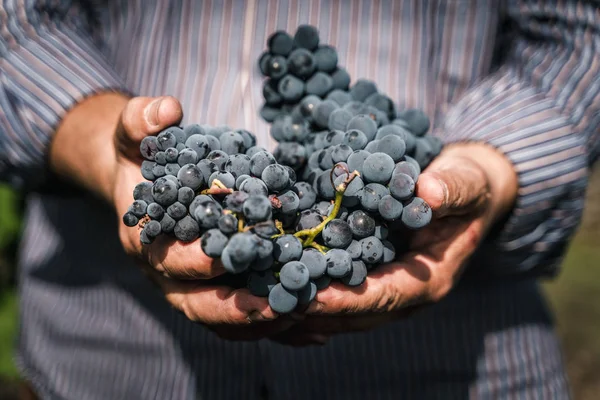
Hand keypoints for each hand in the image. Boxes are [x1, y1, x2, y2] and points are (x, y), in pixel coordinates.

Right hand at [49, 93, 288, 337]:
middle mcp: (166, 274)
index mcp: (146, 240)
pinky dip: (269, 326)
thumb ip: (141, 120)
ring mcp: (189, 289)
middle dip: (239, 308)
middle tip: (284, 302)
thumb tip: (167, 109)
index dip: (201, 259)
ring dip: (261, 321)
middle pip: (198, 303)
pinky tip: (309, 324)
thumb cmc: (142, 158)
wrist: (141, 182)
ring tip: (303, 312)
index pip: (172, 258)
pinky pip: (238, 322)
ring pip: (221, 319)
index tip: (240, 252)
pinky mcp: (212, 293)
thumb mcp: (134, 134)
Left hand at [274, 142, 517, 342]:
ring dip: (301, 306)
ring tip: (260, 298)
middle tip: (268, 301)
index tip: (308, 296)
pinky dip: (305, 293)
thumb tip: (430, 192)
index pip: (384, 297)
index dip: (346, 300)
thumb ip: (454, 189)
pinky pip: (334, 294)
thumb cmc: (467, 187)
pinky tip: (271, 286)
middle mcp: (403, 294)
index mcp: (429, 280)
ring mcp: (383, 289)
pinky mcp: (367, 277)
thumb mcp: (467, 182)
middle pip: (353, 314)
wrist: (463, 193)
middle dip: (311, 310)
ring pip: (339, 312)